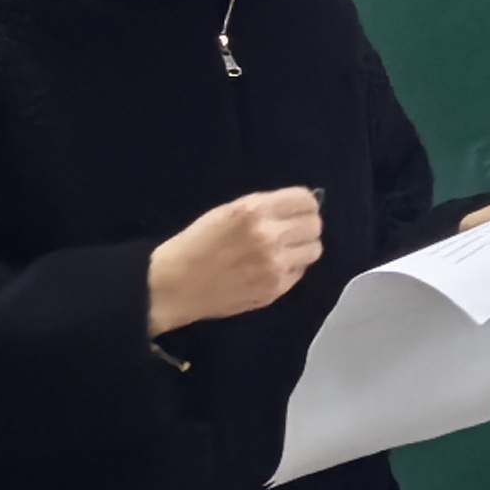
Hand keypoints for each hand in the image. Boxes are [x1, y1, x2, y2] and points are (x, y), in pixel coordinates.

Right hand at [147, 188, 323, 335]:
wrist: (174, 285)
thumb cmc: (196, 243)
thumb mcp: (227, 211)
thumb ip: (264, 208)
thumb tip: (298, 208)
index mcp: (254, 211)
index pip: (306, 200)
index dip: (305, 204)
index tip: (298, 210)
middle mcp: (269, 236)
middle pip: (315, 225)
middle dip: (306, 225)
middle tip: (292, 231)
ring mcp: (274, 266)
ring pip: (314, 250)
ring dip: (302, 248)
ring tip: (285, 250)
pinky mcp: (275, 289)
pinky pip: (299, 272)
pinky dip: (291, 268)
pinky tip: (271, 268)